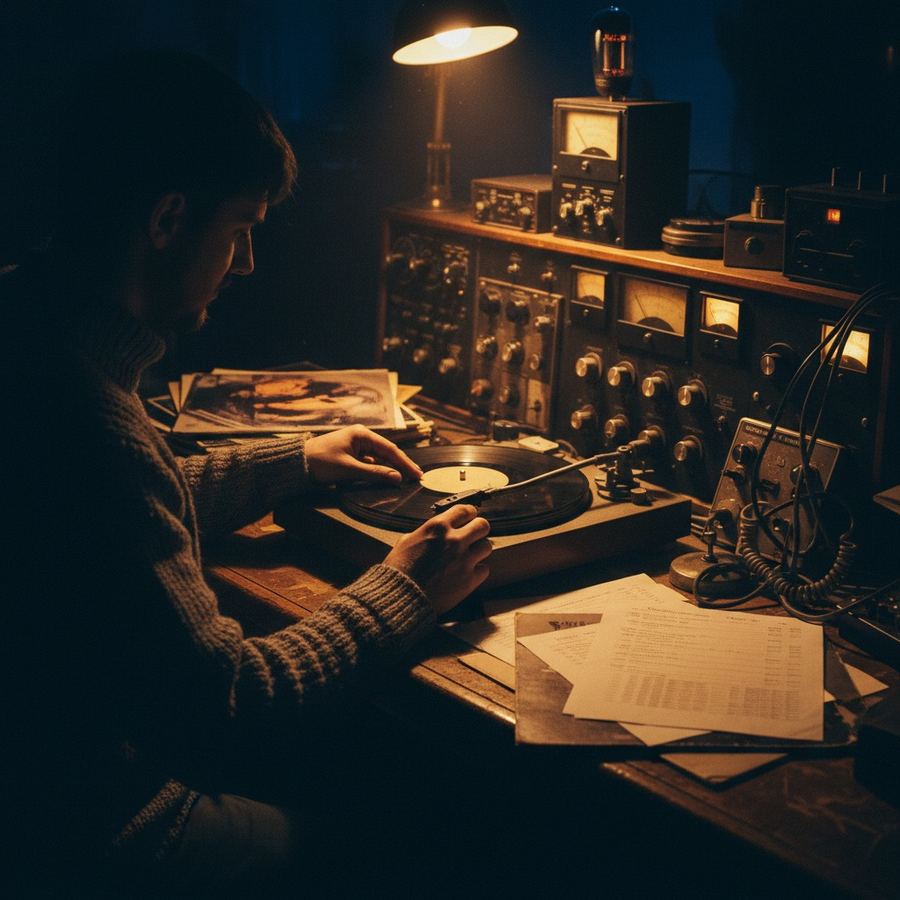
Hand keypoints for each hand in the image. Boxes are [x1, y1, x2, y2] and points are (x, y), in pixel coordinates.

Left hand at [305, 425, 422, 484]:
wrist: (297, 464)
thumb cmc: (320, 462)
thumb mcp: (349, 469)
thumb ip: (375, 473)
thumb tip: (397, 478)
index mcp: (362, 434)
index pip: (390, 449)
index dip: (405, 463)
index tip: (417, 474)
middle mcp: (361, 437)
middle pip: (387, 452)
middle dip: (401, 465)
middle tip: (416, 477)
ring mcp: (356, 446)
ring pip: (379, 458)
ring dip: (390, 468)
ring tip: (404, 479)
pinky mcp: (351, 455)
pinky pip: (370, 462)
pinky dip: (379, 470)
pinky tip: (386, 478)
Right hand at [384, 505, 491, 614]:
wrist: (402, 597)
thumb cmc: (400, 571)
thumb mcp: (405, 541)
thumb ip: (423, 533)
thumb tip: (430, 533)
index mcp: (437, 527)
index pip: (464, 510)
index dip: (468, 513)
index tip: (468, 517)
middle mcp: (454, 540)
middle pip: (482, 525)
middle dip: (478, 529)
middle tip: (474, 535)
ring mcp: (464, 560)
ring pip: (487, 546)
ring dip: (479, 550)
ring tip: (470, 555)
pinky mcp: (469, 580)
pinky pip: (484, 569)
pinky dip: (477, 571)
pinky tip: (467, 572)